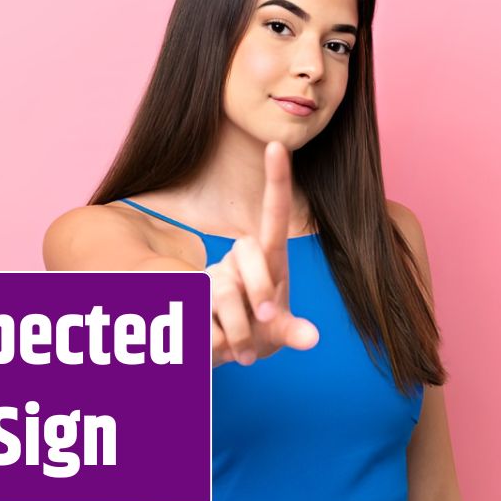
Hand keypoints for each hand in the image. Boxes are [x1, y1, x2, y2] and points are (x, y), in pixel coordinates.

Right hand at [208, 141, 319, 366]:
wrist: (224, 351)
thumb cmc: (260, 332)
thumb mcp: (279, 333)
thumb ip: (292, 332)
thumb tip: (311, 338)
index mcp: (269, 259)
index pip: (273, 214)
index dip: (276, 179)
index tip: (277, 144)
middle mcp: (239, 259)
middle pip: (247, 253)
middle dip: (259, 290)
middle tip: (266, 322)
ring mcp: (212, 274)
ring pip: (221, 289)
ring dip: (236, 330)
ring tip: (244, 357)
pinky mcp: (188, 293)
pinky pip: (199, 310)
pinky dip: (214, 341)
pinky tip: (220, 350)